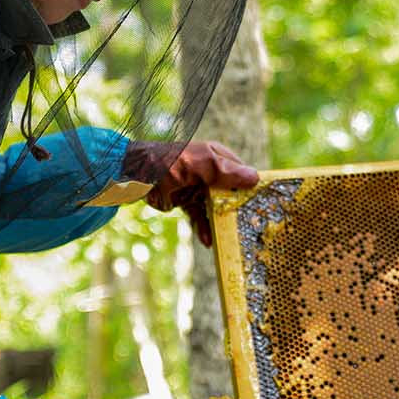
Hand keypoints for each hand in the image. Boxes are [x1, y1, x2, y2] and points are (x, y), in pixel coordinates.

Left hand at [126, 140, 258, 246]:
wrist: (136, 175)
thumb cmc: (168, 163)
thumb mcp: (199, 165)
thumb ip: (225, 172)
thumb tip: (255, 178)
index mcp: (218, 158)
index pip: (242, 174)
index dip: (251, 189)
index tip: (263, 206)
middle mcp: (212, 173)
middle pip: (231, 193)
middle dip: (237, 210)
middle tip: (247, 227)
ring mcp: (200, 188)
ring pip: (217, 208)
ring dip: (221, 222)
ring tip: (228, 238)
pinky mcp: (188, 201)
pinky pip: (200, 216)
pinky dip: (204, 228)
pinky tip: (207, 240)